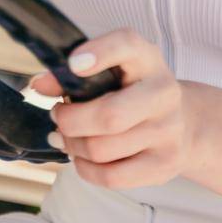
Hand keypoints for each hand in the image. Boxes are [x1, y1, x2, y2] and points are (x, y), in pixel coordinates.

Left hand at [26, 28, 196, 188]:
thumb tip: (39, 85)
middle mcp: (163, 93)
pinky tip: (81, 157)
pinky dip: (85, 169)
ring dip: (72, 145)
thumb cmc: (132, 91)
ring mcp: (168, 132)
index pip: (127, 46)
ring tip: (66, 137)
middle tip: (57, 116)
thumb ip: (74, 73)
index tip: (73, 64)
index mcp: (147, 58)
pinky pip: (111, 176)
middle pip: (108, 116)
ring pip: (102, 149)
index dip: (99, 53)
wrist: (181, 123)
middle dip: (69, 120)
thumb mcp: (111, 70)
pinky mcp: (164, 165)